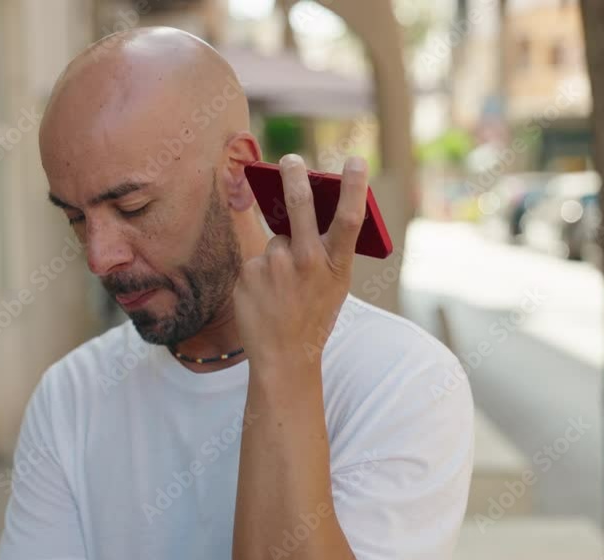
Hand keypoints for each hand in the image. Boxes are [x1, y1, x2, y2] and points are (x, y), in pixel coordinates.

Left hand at [234, 154, 369, 367]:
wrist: (284, 356)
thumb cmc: (314, 315)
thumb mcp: (334, 284)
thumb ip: (326, 250)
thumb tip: (303, 208)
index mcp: (336, 265)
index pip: (349, 219)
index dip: (354, 186)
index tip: (354, 160)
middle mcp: (306, 261)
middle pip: (299, 205)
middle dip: (294, 175)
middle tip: (290, 160)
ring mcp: (275, 266)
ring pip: (276, 240)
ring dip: (279, 256)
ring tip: (283, 289)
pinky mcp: (249, 272)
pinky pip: (257, 260)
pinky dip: (261, 273)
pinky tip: (267, 296)